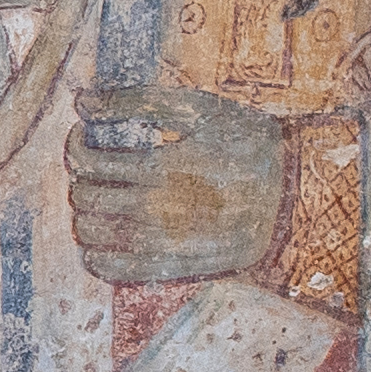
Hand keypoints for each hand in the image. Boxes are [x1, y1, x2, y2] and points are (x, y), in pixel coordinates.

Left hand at [67, 87, 289, 284]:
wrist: (294, 196)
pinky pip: (113, 270)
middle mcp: (157, 211)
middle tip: (94, 169)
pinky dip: (97, 256)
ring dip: (85, 215)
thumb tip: (82, 101)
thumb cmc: (247, 145)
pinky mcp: (173, 268)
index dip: (75, 146)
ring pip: (93, 235)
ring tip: (101, 200)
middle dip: (81, 178)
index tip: (83, 138)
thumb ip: (138, 100)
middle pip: (86, 198)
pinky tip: (105, 239)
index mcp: (161, 168)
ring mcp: (163, 245)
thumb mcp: (201, 110)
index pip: (87, 161)